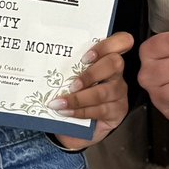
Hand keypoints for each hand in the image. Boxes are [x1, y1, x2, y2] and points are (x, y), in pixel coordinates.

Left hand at [52, 32, 134, 150]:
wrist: (78, 127)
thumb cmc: (73, 95)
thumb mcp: (70, 78)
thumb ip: (67, 68)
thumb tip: (47, 61)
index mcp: (106, 58)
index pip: (121, 41)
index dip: (106, 45)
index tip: (85, 57)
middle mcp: (117, 74)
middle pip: (115, 63)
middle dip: (91, 73)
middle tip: (72, 84)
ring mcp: (119, 93)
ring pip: (104, 91)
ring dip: (79, 98)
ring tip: (60, 102)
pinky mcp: (118, 111)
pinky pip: (100, 110)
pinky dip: (79, 111)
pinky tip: (64, 112)